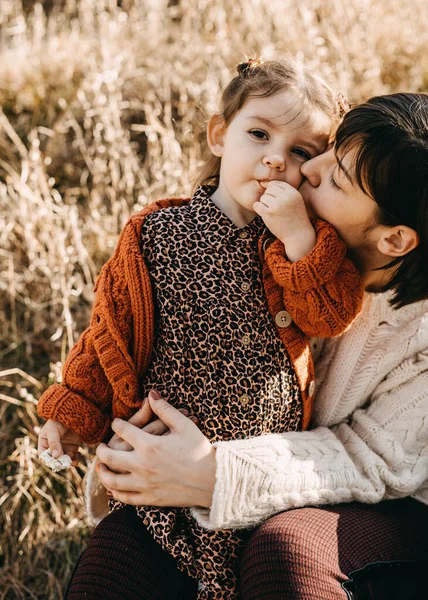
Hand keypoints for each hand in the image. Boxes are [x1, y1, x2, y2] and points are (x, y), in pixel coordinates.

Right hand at [38, 419, 82, 463]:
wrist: (71, 414)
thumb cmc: (57, 421)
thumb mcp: (52, 430)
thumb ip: (54, 443)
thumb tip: (56, 456)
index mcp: (44, 444)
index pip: (44, 456)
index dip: (48, 460)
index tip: (54, 461)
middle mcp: (54, 448)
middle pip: (55, 459)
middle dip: (59, 462)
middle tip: (64, 461)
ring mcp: (64, 448)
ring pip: (64, 459)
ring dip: (67, 461)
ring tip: (70, 455)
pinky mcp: (73, 448)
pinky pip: (73, 457)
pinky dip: (74, 461)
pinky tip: (75, 462)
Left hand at [96, 391, 215, 507]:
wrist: (212, 480)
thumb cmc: (200, 450)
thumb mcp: (184, 425)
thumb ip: (164, 409)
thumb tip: (151, 394)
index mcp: (150, 445)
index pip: (123, 430)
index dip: (116, 424)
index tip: (116, 422)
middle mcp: (142, 466)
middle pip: (110, 457)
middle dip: (101, 450)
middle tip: (99, 447)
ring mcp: (144, 484)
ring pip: (113, 480)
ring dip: (103, 472)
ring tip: (100, 467)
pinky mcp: (150, 499)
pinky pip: (125, 498)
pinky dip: (115, 492)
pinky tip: (113, 487)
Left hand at [254, 180, 315, 261]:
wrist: (298, 235)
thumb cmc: (295, 217)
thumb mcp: (295, 201)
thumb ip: (282, 191)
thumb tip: (262, 183)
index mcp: (293, 192)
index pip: (276, 183)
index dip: (273, 191)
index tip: (276, 201)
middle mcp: (286, 197)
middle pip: (268, 189)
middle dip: (269, 198)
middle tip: (275, 208)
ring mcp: (277, 205)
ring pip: (263, 197)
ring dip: (265, 205)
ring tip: (273, 213)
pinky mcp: (269, 214)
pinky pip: (257, 205)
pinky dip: (259, 209)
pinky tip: (265, 214)